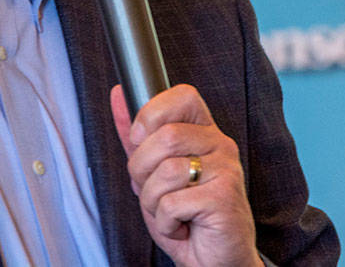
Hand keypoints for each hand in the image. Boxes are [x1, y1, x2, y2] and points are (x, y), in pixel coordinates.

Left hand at [112, 84, 260, 266]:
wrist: (214, 260)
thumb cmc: (186, 215)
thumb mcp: (153, 172)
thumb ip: (136, 136)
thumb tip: (118, 95)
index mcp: (204, 133)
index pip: (183, 96)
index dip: (152, 115)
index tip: (141, 141)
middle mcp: (220, 145)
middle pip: (165, 136)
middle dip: (141, 169)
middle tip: (152, 190)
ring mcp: (226, 170)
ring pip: (166, 171)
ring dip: (152, 200)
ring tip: (168, 212)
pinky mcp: (224, 198)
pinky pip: (172, 202)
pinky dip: (165, 222)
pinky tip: (181, 225)